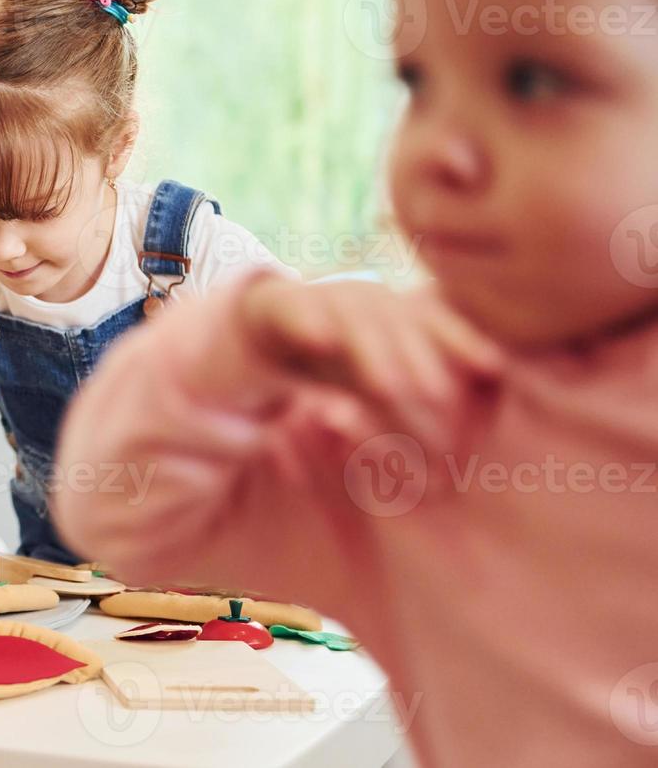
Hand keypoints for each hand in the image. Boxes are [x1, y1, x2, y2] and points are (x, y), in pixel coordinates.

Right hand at [238, 276, 503, 446]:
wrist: (275, 314)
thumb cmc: (344, 353)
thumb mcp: (381, 376)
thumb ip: (411, 405)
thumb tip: (450, 473)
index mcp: (399, 311)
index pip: (437, 322)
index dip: (464, 341)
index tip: (494, 367)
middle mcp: (368, 298)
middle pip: (399, 323)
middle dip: (420, 357)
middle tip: (439, 396)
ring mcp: (325, 296)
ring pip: (353, 319)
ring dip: (373, 350)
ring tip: (388, 387)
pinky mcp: (283, 302)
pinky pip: (296, 308)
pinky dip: (309, 322)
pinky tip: (319, 340)